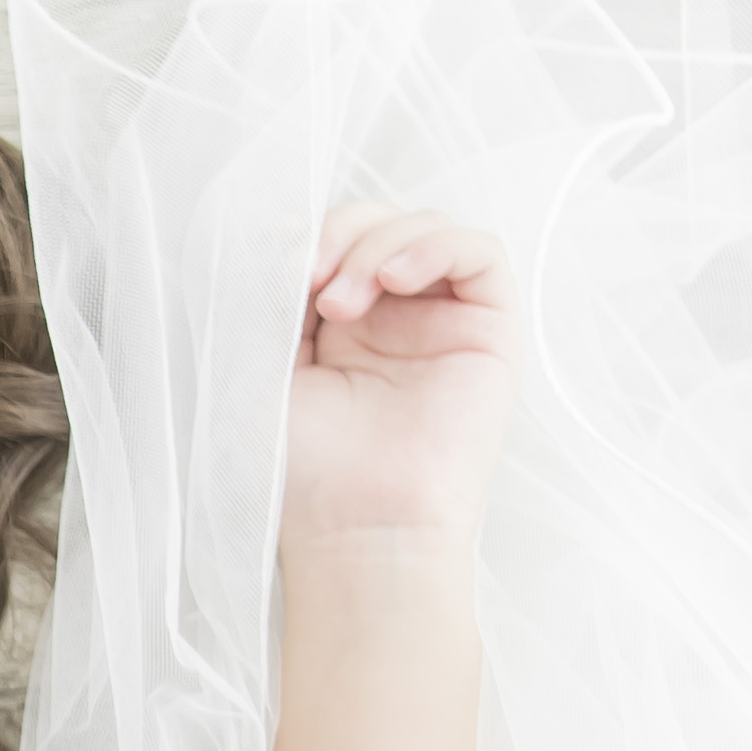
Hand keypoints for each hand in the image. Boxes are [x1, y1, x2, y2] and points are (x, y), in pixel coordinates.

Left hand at [279, 206, 514, 550]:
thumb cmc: (305, 470)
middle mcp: (394, 319)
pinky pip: (478, 252)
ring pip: (425, 227)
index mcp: (337, 326)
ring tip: (342, 301)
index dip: (307, 238)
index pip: (333, 241)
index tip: (277, 273)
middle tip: (310, 285)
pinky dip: (434, 244)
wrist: (357, 527)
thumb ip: (269, 293)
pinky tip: (394, 279)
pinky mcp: (490, 332)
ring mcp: (443, 323)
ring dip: (376, 244)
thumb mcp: (261, 365)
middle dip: (339, 235)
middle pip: (379, 223)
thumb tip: (288, 230)